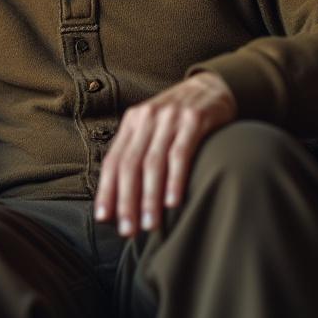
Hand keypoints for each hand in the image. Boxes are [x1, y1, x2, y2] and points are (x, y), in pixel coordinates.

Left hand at [94, 71, 235, 236]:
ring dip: (149, 197)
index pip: (113, 161)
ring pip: (153, 162)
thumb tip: (121, 198)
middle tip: (129, 231)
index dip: (106, 191)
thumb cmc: (180, 119)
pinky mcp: (195, 120)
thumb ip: (138, 155)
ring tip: (150, 225)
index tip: (104, 219)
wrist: (213, 86)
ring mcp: (170, 118)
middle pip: (129, 165)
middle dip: (127, 201)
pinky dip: (174, 179)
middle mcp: (147, 119)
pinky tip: (172, 202)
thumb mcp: (154, 129)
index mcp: (132, 123)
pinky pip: (181, 153)